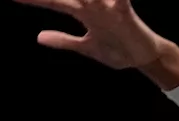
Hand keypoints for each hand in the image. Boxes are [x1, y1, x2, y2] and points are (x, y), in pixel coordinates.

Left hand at [14, 0, 165, 69]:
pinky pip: (121, 1)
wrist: (144, 57)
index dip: (34, 0)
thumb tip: (39, 37)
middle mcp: (93, 7)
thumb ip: (63, 40)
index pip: (54, 2)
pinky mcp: (125, 14)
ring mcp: (109, 9)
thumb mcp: (85, 47)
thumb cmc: (117, 49)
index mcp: (83, 13)